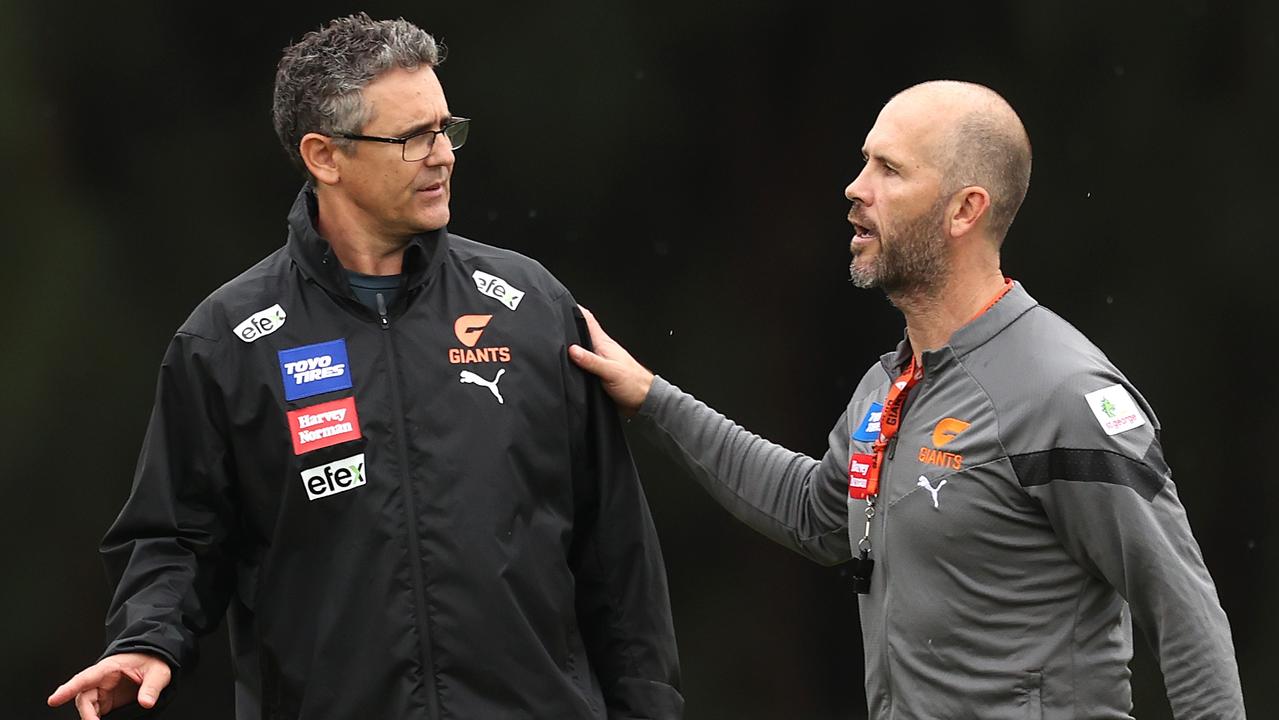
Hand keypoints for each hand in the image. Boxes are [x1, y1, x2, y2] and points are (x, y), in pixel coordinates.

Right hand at [48, 652, 171, 719]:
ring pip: (88, 706)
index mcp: (110, 667)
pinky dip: (95, 718)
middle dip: (86, 713)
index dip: (68, 688)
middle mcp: (102, 679)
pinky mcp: (108, 700)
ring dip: (90, 717)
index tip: (54, 700)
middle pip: (83, 697)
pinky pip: (96, 711)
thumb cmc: (152, 659)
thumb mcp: (158, 671)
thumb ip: (151, 687)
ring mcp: (104, 690)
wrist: (155, 658)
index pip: (85, 678)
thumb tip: (146, 702)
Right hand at [569, 306, 654, 415]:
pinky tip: (569, 363)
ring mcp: (600, 361)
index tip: (564, 304)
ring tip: (558, 340)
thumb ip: (591, 361)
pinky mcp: (599, 373)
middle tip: (555, 322)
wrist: (643, 400)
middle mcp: (601, 350)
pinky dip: (576, 361)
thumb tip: (572, 350)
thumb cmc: (634, 384)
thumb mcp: (611, 371)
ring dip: (572, 345)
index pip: (589, 321)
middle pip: (583, 334)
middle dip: (570, 327)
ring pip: (583, 349)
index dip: (577, 310)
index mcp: (605, 344)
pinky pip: (584, 363)